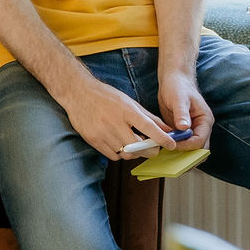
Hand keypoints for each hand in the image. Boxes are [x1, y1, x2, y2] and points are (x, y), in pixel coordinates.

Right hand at [62, 80, 178, 160]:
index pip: (148, 128)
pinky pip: (113, 156)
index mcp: (126, 110)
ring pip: (126, 153)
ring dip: (134, 152)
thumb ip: (149, 117)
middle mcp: (114, 122)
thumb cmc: (105, 96)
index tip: (171, 145)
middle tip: (152, 147)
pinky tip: (118, 144)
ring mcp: (102, 132)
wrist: (77, 93)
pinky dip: (120, 153)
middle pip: (138, 147)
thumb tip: (167, 129)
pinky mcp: (93, 140)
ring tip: (133, 143)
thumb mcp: (129, 102)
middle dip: (149, 150)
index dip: (162, 138)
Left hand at [158, 74, 214, 150]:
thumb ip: (182, 113)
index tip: (173, 145)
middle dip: (186, 155)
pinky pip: (180, 143)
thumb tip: (184, 128)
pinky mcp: (182, 131)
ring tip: (165, 154)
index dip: (187, 145)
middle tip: (170, 156)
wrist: (173, 80)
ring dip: (179, 153)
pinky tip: (161, 148)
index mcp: (205, 121)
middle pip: (198, 149)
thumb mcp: (179, 98)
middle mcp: (201, 128)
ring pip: (189, 149)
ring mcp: (192, 130)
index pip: (200, 140)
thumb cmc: (178, 86)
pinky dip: (173, 147)